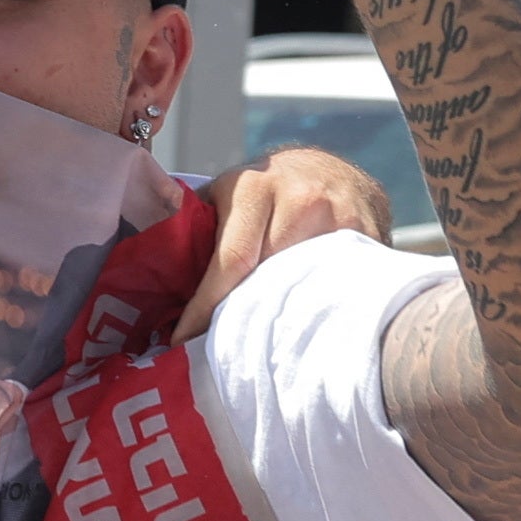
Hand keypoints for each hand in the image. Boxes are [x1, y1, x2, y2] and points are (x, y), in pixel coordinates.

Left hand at [175, 143, 394, 336]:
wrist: (332, 169)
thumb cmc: (264, 190)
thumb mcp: (227, 191)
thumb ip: (196, 225)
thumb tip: (152, 278)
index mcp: (254, 189)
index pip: (230, 260)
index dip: (206, 307)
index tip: (182, 341)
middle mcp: (300, 198)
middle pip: (268, 278)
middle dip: (238, 317)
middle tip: (215, 352)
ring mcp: (339, 217)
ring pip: (302, 286)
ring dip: (277, 317)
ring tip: (254, 345)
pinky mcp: (368, 234)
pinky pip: (336, 284)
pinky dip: (314, 309)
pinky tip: (297, 326)